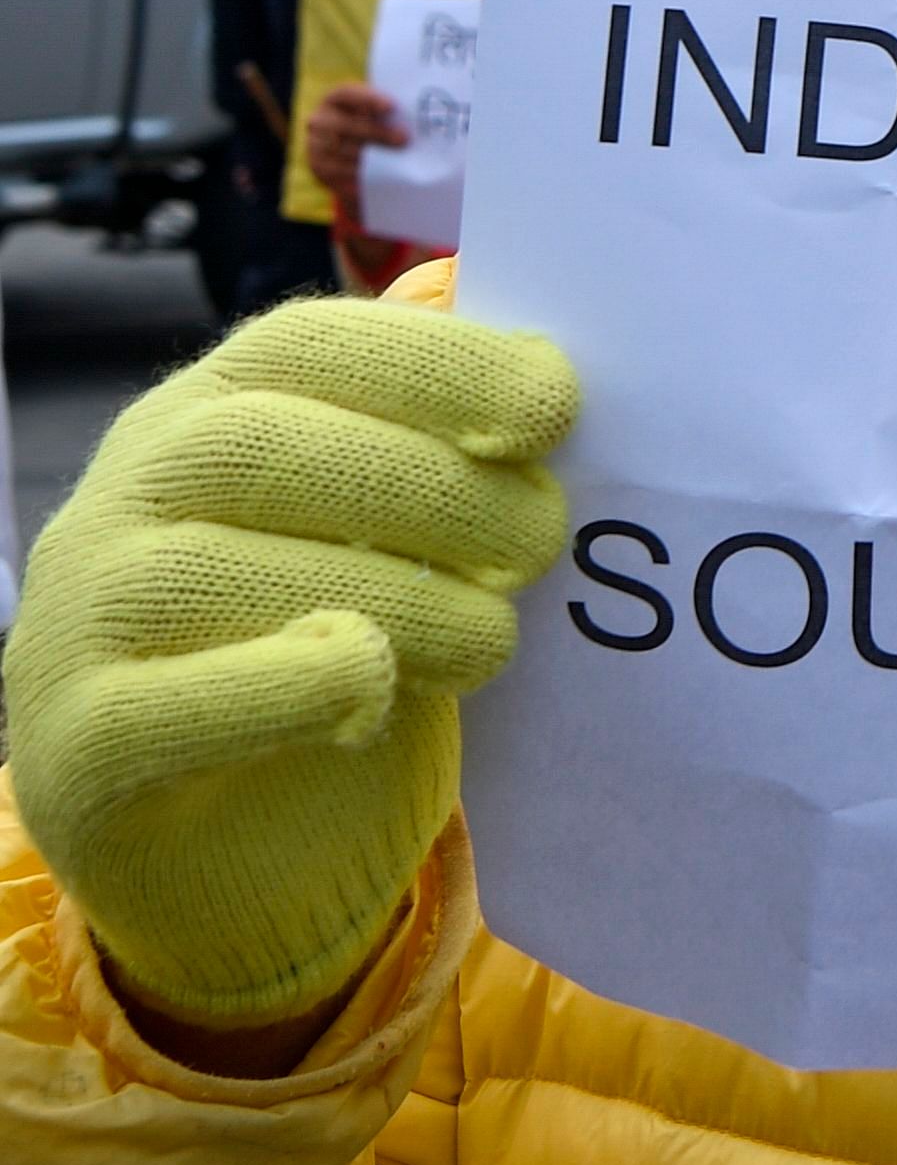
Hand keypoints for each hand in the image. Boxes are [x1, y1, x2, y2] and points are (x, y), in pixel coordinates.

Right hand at [4, 299, 576, 1034]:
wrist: (236, 839)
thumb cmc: (333, 642)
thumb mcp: (392, 529)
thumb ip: (437, 435)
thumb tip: (511, 324)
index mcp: (205, 414)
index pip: (303, 345)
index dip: (434, 363)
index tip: (554, 408)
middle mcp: (123, 496)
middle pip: (262, 449)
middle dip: (433, 488)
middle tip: (541, 543)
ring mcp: (79, 618)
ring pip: (212, 573)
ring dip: (391, 596)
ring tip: (492, 638)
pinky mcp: (75, 745)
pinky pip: (158, 707)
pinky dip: (279, 691)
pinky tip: (366, 684)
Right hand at [300, 82, 407, 230]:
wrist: (347, 156)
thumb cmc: (370, 127)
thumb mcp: (374, 116)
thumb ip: (387, 113)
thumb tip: (418, 115)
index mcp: (334, 100)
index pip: (347, 94)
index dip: (368, 99)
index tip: (391, 107)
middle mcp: (320, 119)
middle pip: (346, 125)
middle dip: (377, 133)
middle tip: (404, 140)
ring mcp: (315, 144)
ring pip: (343, 151)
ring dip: (370, 156)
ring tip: (395, 161)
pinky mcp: (318, 166)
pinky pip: (338, 171)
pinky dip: (358, 174)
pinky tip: (378, 176)